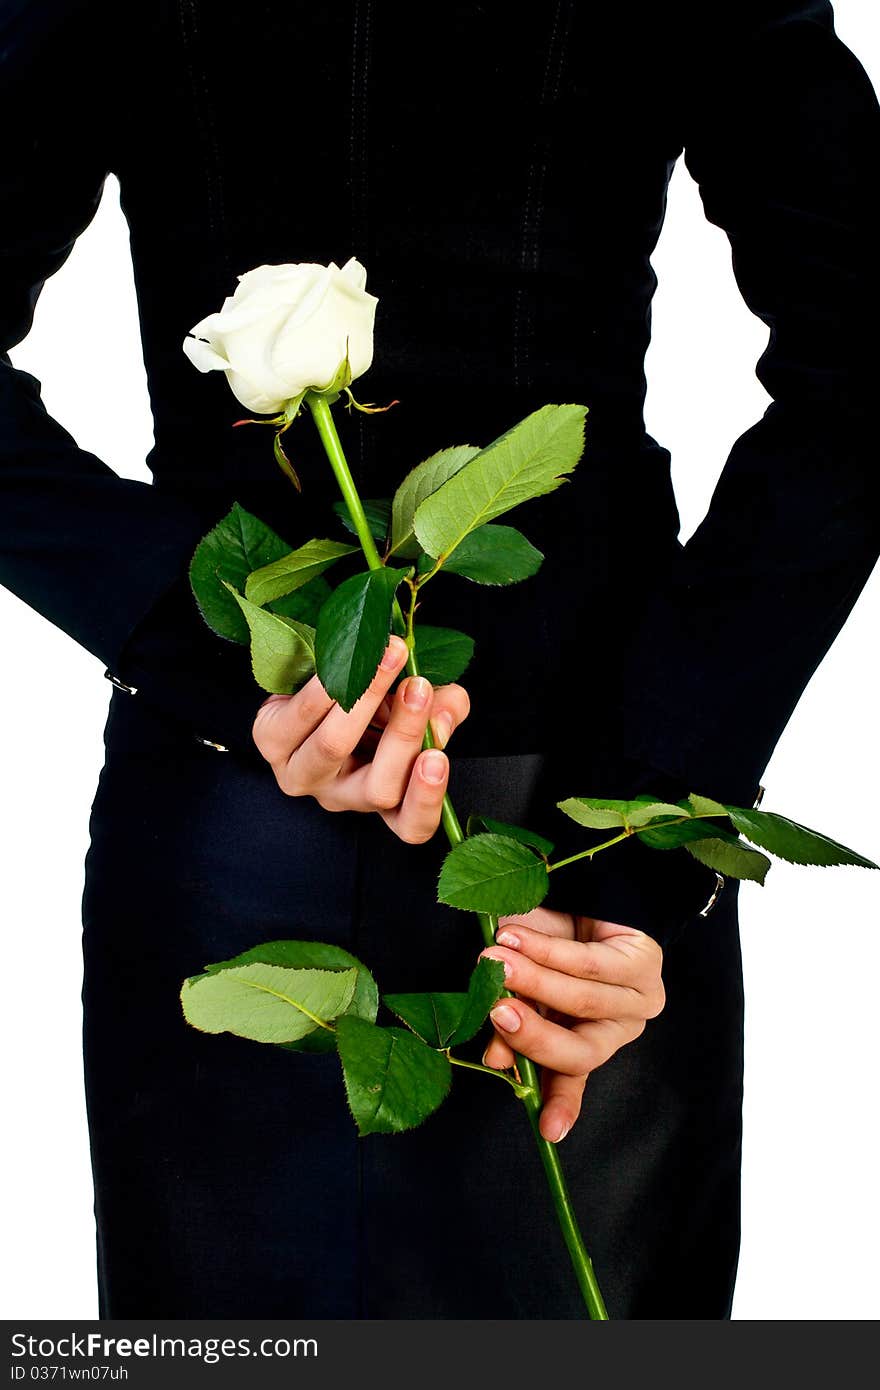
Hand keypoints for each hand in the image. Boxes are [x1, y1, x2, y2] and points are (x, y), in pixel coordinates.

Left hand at [251, 635, 469, 843]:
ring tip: (387, 659)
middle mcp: (342, 796)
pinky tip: (347, 658)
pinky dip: (328, 684)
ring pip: (333, 747)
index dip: (426, 799)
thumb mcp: (419, 706)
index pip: (410, 824)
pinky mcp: (270, 742)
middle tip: (418, 688)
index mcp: (384, 795)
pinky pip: (301, 715)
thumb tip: (445, 708)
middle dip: (403, 734)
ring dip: (364, 698)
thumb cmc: (374, 703)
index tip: (437, 759)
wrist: (314, 678)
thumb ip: (444, 709)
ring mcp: (302, 775)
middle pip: (377, 788)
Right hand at [480, 908, 664, 1143]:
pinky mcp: (645, 961)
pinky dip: (547, 950)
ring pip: (583, 1001)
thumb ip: (511, 1026)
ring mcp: (638, 998)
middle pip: (581, 1050)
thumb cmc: (537, 940)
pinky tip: (515, 936)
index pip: (572, 1080)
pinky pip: (591, 963)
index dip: (561, 1105)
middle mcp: (615, 1028)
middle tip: (496, 1010)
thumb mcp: (516, 987)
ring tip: (493, 959)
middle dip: (533, 1034)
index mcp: (583, 1041)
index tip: (549, 1130)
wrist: (573, 888)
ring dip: (532, 980)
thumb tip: (495, 1060)